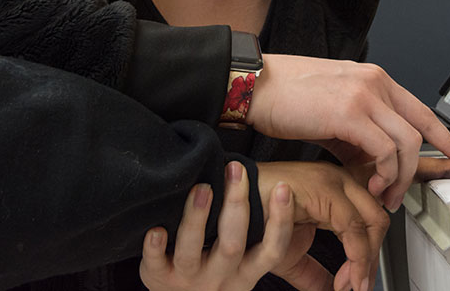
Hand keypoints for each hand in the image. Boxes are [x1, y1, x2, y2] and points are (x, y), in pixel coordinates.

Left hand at [140, 161, 295, 290]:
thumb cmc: (216, 273)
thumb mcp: (244, 268)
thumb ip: (265, 242)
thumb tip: (294, 197)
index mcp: (246, 272)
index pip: (272, 250)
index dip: (280, 222)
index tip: (284, 188)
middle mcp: (221, 279)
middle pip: (232, 246)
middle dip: (236, 205)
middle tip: (237, 170)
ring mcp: (189, 280)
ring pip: (192, 252)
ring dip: (196, 218)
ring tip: (201, 188)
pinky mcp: (159, 279)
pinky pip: (155, 264)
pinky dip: (154, 248)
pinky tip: (156, 229)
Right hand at [247, 54, 449, 210]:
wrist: (253, 85)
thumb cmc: (286, 98)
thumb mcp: (334, 113)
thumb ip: (360, 134)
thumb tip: (375, 165)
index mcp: (374, 80)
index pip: (422, 111)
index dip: (446, 138)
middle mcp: (375, 82)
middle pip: (421, 130)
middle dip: (423, 168)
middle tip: (406, 193)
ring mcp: (364, 95)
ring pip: (407, 143)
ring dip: (399, 177)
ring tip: (382, 195)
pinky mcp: (349, 112)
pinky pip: (384, 150)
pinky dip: (383, 174)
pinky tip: (370, 185)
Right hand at [258, 161, 390, 290]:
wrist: (223, 206)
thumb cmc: (251, 220)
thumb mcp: (290, 254)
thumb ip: (315, 273)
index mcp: (333, 191)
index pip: (370, 221)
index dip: (368, 256)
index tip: (354, 283)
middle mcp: (338, 181)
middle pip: (378, 220)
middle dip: (371, 260)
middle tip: (357, 286)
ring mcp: (332, 180)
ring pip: (373, 222)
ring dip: (366, 262)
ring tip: (351, 285)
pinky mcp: (323, 188)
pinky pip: (353, 226)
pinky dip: (357, 257)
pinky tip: (345, 276)